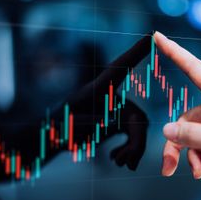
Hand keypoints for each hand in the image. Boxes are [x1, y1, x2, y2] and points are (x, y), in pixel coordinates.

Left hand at [66, 36, 150, 169]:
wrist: (49, 141)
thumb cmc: (53, 130)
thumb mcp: (67, 128)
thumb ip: (90, 122)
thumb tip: (114, 122)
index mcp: (95, 91)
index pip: (118, 68)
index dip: (136, 52)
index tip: (152, 35)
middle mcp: (109, 98)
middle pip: (136, 115)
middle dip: (136, 141)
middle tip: (125, 164)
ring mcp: (113, 110)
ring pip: (138, 127)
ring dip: (133, 149)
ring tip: (119, 163)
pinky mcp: (115, 123)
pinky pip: (133, 134)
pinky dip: (130, 150)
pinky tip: (118, 160)